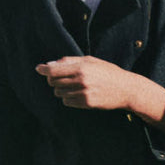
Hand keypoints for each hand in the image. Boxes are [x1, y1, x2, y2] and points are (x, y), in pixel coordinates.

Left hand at [35, 57, 164, 123]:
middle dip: (54, 79)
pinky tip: (78, 94)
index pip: (55, 69)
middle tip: (62, 78)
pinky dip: (68, 98)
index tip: (38, 68)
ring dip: (62, 89)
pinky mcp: (86, 104)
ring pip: (59, 92)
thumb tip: (49, 64)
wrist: (126, 89)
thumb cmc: (107, 72)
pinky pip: (67, 102)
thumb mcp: (91, 61)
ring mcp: (83, 93)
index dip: (44, 69)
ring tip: (74, 86)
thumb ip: (70, 61)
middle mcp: (81, 80)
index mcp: (82, 67)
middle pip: (54, 81)